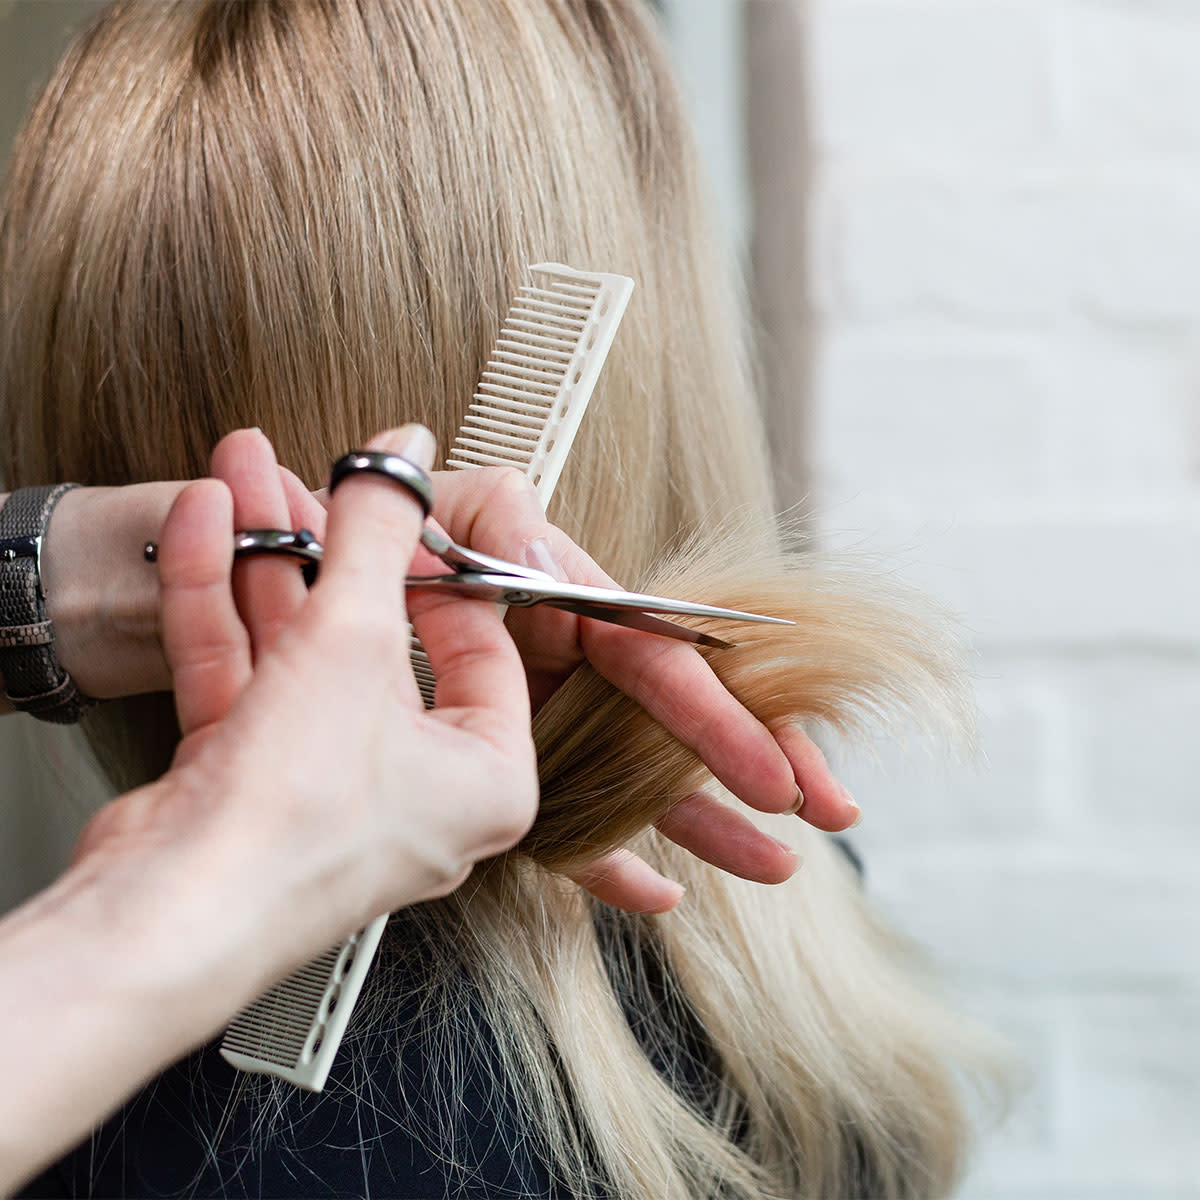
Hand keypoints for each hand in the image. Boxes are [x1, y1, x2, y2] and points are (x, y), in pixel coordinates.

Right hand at [72, 425, 537, 976]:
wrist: (167, 915)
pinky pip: (247, 675)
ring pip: (302, 650)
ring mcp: (327, 787)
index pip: (482, 647)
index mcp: (484, 776)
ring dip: (269, 560)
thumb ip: (377, 535)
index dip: (441, 569)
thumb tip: (400, 460)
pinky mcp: (251, 785)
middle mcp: (413, 788)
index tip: (409, 516)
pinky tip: (204, 534)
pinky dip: (222, 605)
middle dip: (332, 546)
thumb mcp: (351, 642)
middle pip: (378, 641)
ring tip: (244, 482)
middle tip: (313, 480)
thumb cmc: (292, 829)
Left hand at [424, 467, 861, 911]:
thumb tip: (553, 563)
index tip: (770, 770)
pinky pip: (562, 822)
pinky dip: (606, 861)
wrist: (331, 571)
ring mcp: (548, 717)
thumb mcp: (448, 507)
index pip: (658, 661)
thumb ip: (504, 521)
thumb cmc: (398, 534)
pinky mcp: (510, 763)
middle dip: (760, 760)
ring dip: (707, 820)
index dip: (718, 715)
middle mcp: (572, 663)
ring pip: (639, 777)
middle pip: (678, 719)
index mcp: (570, 603)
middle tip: (829, 810)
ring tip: (773, 863)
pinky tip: (654, 895)